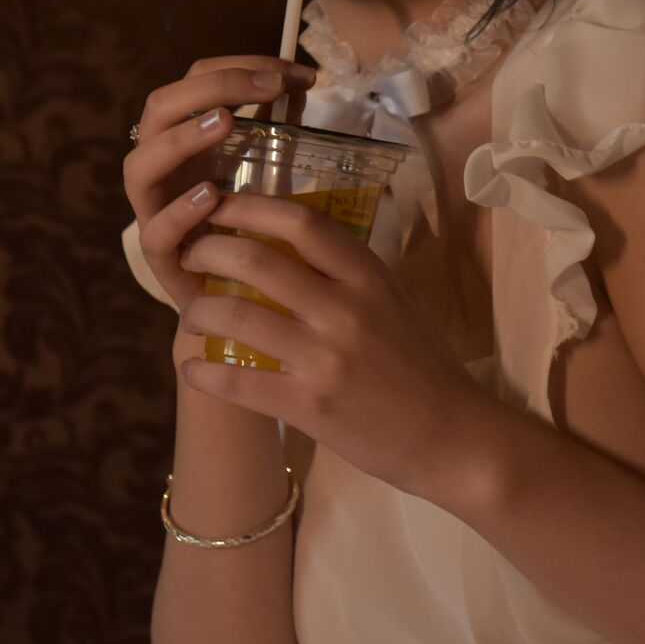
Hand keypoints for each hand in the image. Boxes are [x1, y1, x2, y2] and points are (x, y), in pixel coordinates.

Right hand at [121, 54, 317, 312]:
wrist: (235, 298)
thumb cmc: (245, 225)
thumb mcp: (264, 167)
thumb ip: (275, 127)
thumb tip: (302, 83)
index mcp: (184, 137)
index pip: (195, 80)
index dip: (240, 66)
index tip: (292, 72)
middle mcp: (161, 166)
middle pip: (159, 108)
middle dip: (210, 88)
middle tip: (264, 86)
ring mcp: (153, 210)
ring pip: (140, 164)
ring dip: (182, 138)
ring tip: (226, 123)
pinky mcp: (160, 257)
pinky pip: (155, 230)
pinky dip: (179, 211)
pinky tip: (210, 196)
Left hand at [174, 192, 494, 506]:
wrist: (453, 438)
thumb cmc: (423, 365)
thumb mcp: (394, 300)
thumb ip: (347, 272)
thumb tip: (290, 239)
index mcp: (368, 276)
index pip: (300, 223)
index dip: (249, 207)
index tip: (219, 206)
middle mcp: (345, 309)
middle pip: (256, 260)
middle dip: (209, 252)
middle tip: (191, 256)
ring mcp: (325, 358)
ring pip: (237, 317)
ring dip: (199, 311)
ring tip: (191, 313)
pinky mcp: (309, 406)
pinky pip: (238, 383)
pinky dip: (203, 373)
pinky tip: (192, 368)